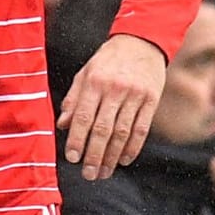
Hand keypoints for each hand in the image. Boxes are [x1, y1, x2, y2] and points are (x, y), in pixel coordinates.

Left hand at [57, 33, 165, 179]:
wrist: (142, 41)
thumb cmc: (109, 60)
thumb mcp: (86, 72)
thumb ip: (74, 99)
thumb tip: (62, 125)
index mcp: (95, 81)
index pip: (83, 116)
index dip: (77, 139)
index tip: (72, 158)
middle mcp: (114, 88)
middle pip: (103, 129)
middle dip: (94, 155)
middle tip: (89, 174)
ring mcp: (135, 94)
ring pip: (122, 132)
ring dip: (112, 156)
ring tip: (105, 172)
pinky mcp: (151, 99)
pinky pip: (141, 128)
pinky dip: (133, 147)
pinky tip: (124, 159)